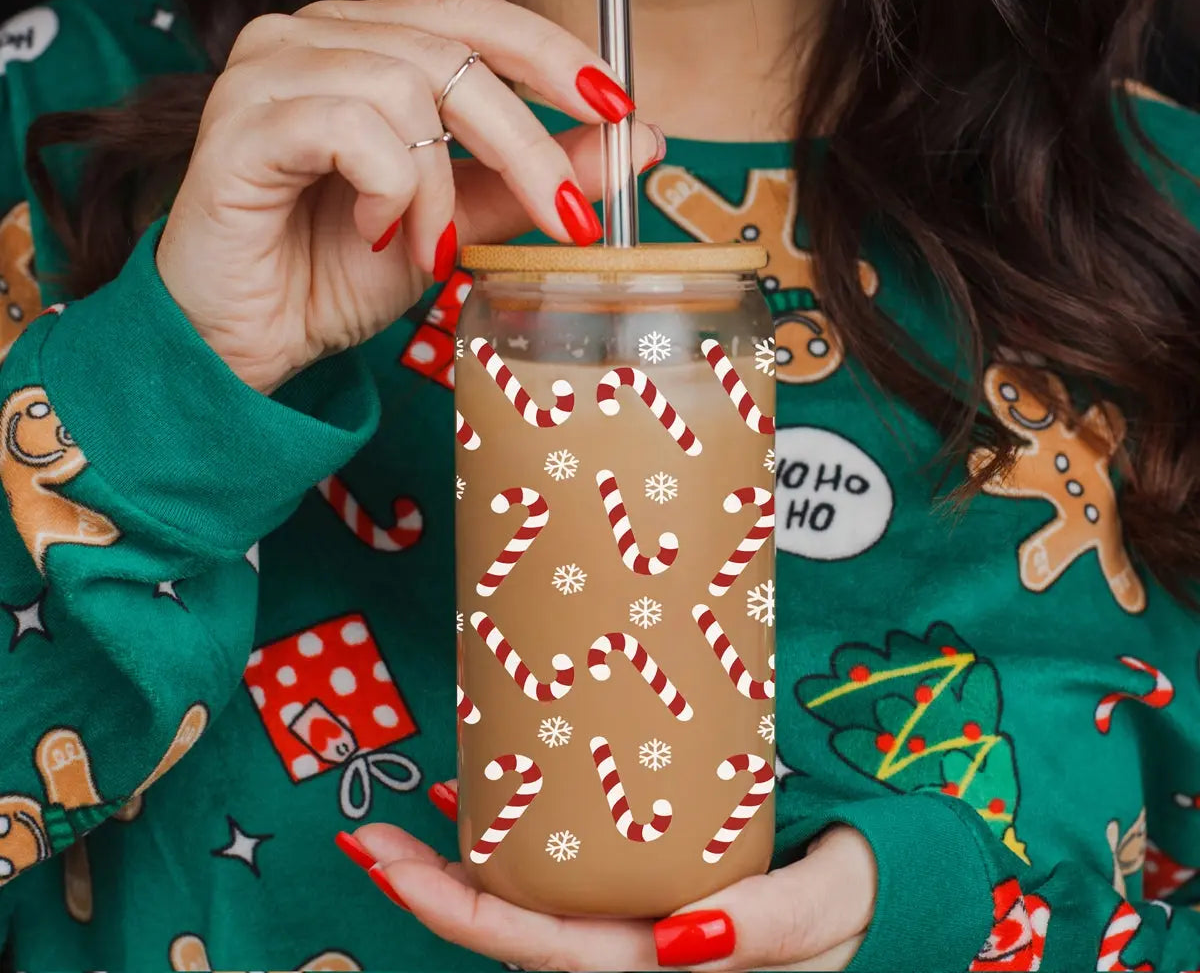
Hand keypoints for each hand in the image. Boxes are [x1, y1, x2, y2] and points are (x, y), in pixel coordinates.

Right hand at [156, 0, 661, 394]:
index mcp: (366, 42)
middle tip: (568, 216)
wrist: (245, 341)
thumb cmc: (338, 273)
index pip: (472, 12)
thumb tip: (640, 139)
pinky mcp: (240, 120)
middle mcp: (313, 35)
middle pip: (453, 50)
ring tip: (430, 246)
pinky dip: (387, 189)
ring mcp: (269, 69)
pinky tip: (372, 233)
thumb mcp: (459, 222)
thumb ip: (533, 178)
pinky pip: (349, 124)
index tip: (620, 105)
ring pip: (403, 86)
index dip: (551, 50)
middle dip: (528, 140)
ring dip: (441, 185)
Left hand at [346, 818, 875, 971]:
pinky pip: (567, 877)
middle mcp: (640, 955)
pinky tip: (485, 800)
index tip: (401, 871)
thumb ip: (765, 928)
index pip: (551, 952)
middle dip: (438, 895)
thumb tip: (676, 944)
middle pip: (520, 936)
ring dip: (466, 872)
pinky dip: (519, 842)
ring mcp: (637, 924)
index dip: (469, 916)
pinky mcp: (646, 887)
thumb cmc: (861, 896)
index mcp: (670, 966)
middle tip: (371, 840)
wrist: (883, 882)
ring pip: (534, 910)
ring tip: (405, 824)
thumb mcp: (829, 908)